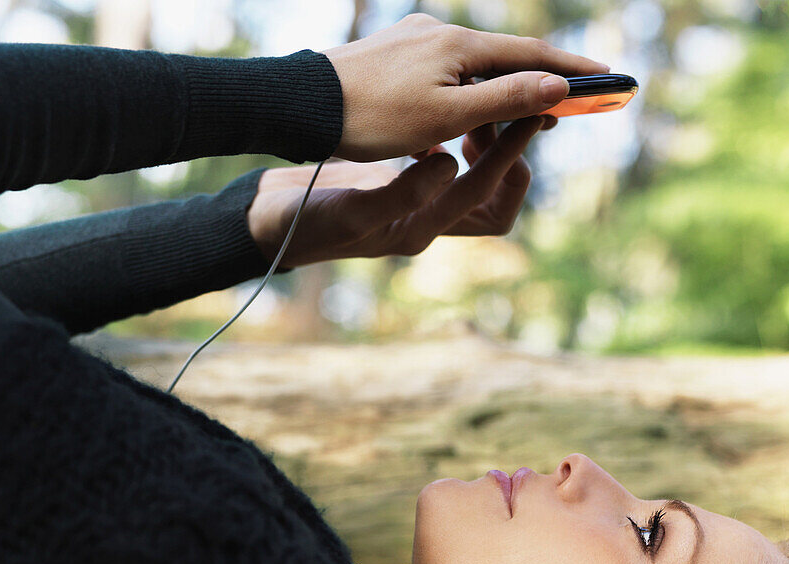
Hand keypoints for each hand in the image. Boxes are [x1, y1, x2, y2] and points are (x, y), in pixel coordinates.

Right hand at [247, 116, 545, 266]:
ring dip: (484, 142)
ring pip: (474, 178)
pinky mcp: (400, 184)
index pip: (488, 197)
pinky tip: (441, 109)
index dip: (510, 158)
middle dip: (507, 151)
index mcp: (421, 231)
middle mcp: (426, 222)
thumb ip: (401, 193)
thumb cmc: (302, 221)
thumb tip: (452, 166)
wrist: (265, 220)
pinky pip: (447, 162)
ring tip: (475, 107)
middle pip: (494, 195)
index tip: (523, 118)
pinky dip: (455, 135)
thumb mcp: (349, 210)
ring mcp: (414, 204)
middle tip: (500, 109)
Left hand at [323, 13, 607, 161]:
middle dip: (538, 83)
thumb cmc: (372, 118)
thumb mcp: (446, 117)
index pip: (530, 55)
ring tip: (518, 120)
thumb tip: (558, 88)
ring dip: (501, 92)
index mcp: (458, 45)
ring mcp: (414, 40)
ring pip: (473, 67)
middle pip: (504, 58)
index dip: (571, 70)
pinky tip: (464, 112)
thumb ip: (504, 100)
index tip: (607, 78)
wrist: (302, 107)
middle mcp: (439, 32)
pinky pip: (446, 72)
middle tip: (568, 109)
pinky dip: (468, 92)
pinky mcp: (394, 55)